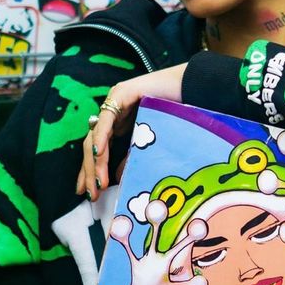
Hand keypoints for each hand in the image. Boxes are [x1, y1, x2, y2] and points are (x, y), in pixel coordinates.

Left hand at [76, 64, 186, 200]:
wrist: (195, 90)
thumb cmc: (178, 115)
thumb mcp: (150, 144)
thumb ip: (132, 158)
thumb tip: (117, 178)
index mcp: (117, 124)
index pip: (97, 150)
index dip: (90, 171)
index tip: (89, 193)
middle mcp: (112, 113)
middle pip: (92, 145)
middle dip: (90, 171)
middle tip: (91, 194)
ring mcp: (115, 102)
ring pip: (96, 135)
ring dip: (95, 161)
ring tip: (98, 182)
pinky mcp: (121, 93)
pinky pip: (107, 119)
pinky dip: (102, 137)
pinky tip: (99, 153)